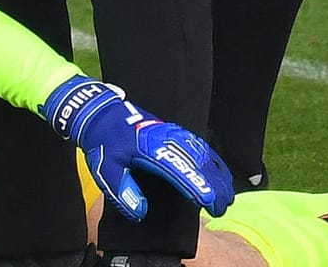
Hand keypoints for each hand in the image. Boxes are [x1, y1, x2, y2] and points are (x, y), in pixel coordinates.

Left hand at [41, 75, 233, 220]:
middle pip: (198, 161)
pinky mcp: (173, 131)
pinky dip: (213, 159)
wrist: (100, 114)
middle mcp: (165, 137)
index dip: (197, 186)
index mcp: (149, 147)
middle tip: (222, 207)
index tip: (210, 203)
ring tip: (227, 195)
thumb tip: (140, 212)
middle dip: (215, 184)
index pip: (179, 169)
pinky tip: (220, 171)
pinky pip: (199, 145)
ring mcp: (171, 132)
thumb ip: (122, 191)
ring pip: (202, 152)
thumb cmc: (103, 141)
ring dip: (217, 173)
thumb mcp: (105, 169)